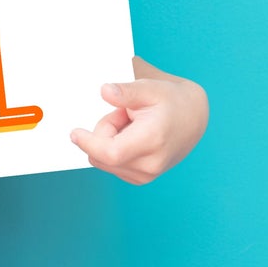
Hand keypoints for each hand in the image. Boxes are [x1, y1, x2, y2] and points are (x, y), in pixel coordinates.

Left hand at [69, 56, 208, 184]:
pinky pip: (112, 164)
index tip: (74, 133)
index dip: (88, 143)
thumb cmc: (170, 100)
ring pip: (105, 160)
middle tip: (124, 114)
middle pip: (103, 155)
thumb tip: (104, 91)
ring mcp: (147, 175)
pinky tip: (132, 135)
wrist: (193, 117)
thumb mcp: (148, 88)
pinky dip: (114, 149)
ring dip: (110, 140)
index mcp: (152, 141)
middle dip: (103, 132)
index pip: (111, 152)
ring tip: (132, 124)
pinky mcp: (142, 178)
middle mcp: (150, 164)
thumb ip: (125, 91)